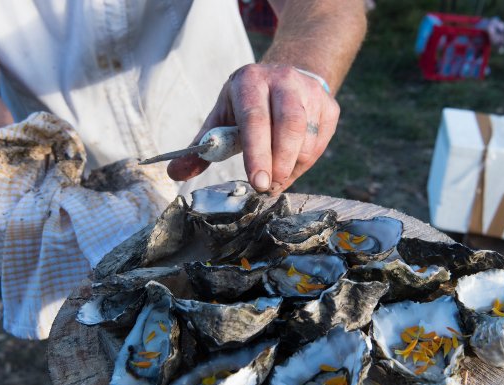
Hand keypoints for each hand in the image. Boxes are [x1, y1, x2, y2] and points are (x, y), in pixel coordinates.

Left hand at [167, 63, 340, 194]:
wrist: (287, 78)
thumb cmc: (247, 105)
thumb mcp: (222, 119)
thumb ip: (202, 147)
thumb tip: (174, 173)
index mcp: (250, 81)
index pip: (254, 117)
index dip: (256, 151)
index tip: (257, 181)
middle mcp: (283, 80)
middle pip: (289, 124)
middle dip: (279, 162)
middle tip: (267, 188)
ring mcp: (310, 92)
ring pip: (307, 138)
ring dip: (291, 166)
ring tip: (274, 178)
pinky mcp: (329, 106)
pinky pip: (320, 143)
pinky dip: (304, 162)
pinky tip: (289, 165)